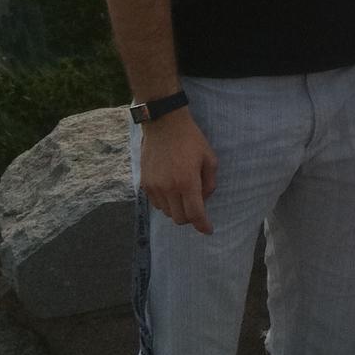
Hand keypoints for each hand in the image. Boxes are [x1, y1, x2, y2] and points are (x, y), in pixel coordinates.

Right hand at [138, 112, 217, 234]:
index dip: (203, 225)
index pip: (195, 214)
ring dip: (177, 209)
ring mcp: (154, 187)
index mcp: (187, 182)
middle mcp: (168, 188)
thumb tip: (204, 200)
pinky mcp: (144, 183)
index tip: (208, 230)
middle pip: (180, 218)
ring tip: (183, 193)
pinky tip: (171, 189)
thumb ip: (210, 183)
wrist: (164, 125)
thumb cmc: (191, 140)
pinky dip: (166, 202)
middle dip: (191, 217)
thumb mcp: (210, 158)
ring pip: (167, 212)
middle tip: (197, 206)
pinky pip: (156, 203)